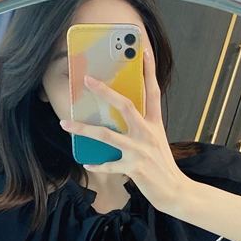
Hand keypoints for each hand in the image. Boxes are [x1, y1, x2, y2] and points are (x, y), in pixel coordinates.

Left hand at [59, 47, 187, 213]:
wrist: (175, 191)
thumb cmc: (162, 165)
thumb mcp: (156, 141)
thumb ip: (142, 127)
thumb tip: (122, 116)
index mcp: (155, 124)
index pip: (153, 91)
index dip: (149, 70)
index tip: (143, 50)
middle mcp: (147, 134)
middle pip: (126, 106)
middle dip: (105, 92)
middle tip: (88, 80)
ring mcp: (140, 151)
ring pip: (107, 135)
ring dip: (84, 129)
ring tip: (65, 124)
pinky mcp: (135, 169)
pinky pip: (110, 165)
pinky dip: (98, 164)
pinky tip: (87, 163)